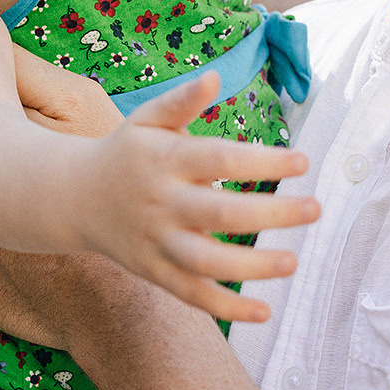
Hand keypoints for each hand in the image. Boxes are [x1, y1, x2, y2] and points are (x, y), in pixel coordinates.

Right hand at [74, 72, 316, 321]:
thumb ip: (180, 101)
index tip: (303, 162)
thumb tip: (214, 77)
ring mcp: (157, 242)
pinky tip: (264, 311)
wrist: (73, 198)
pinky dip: (226, 309)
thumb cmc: (125, 153)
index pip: (219, 158)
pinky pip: (192, 295)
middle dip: (270, 214)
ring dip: (251, 267)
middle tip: (315, 209)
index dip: (262, 160)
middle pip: (220, 213)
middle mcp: (162, 203)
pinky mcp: (155, 272)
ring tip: (293, 262)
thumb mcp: (145, 119)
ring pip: (206, 262)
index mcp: (165, 160)